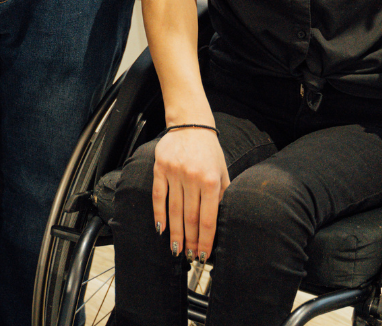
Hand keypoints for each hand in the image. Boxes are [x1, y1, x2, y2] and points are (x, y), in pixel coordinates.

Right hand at [152, 125, 228, 262]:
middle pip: (190, 217)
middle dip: (191, 241)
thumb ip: (222, 195)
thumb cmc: (209, 150)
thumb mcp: (222, 171)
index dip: (206, 240)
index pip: (208, 219)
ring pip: (174, 210)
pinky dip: (159, 213)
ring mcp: (174, 172)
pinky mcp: (160, 167)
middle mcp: (192, 178)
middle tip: (190, 257)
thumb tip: (220, 223)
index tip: (204, 255)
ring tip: (176, 250)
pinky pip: (158, 195)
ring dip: (175, 233)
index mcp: (211, 181)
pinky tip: (160, 228)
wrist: (190, 123)